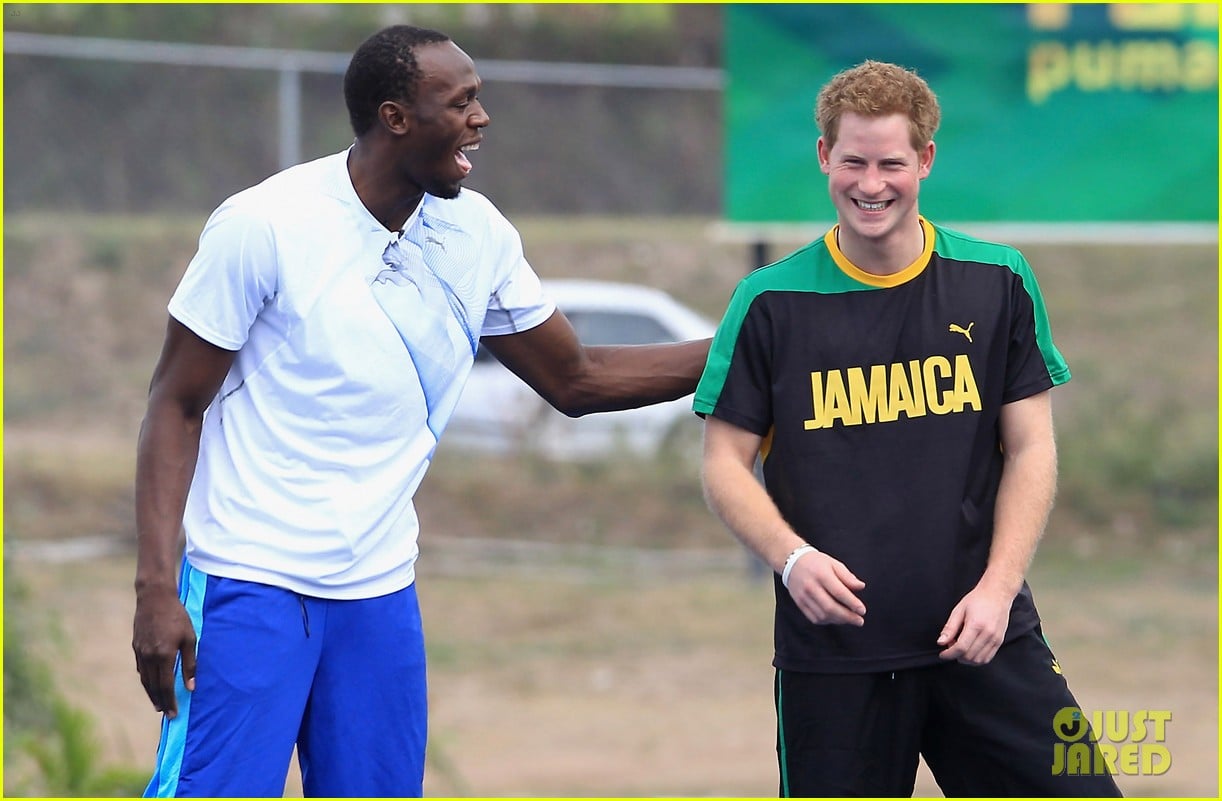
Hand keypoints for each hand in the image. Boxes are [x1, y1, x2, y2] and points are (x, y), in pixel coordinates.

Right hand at [132, 584, 196, 717]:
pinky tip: (151, 683)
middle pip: (153, 686)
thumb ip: (190, 663)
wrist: (154, 598)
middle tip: (166, 713)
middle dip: (160, 701)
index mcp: (164, 655)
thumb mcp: (190, 638)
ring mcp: (140, 652)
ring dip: (151, 693)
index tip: (173, 713)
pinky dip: (146, 679)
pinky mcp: (135, 646)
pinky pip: (141, 668)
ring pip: (144, 679)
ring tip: (158, 703)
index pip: (166, 685)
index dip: (170, 701)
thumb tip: (191, 686)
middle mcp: (149, 657)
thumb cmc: (177, 616)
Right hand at [785, 550, 866, 625]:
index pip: (839, 592)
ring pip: (822, 615)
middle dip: (847, 617)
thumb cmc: (815, 562)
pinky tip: (835, 619)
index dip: (852, 603)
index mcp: (822, 574)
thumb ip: (847, 576)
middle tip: (859, 621)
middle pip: (830, 607)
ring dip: (838, 620)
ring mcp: (804, 597)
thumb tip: (861, 587)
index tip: (862, 610)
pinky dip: (827, 621)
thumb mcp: (833, 563)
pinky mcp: (800, 603)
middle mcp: (811, 587)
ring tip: (849, 620)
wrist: (792, 562)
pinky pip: (814, 618)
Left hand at [936, 581, 1013, 664]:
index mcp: (976, 625)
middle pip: (969, 656)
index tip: (943, 654)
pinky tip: (971, 650)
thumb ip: (950, 628)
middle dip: (956, 655)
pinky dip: (976, 659)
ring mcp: (995, 639)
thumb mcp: (959, 610)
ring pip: (978, 660)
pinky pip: (987, 658)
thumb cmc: (977, 600)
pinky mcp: (1000, 641)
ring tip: (961, 647)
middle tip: (951, 645)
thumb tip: (941, 642)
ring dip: (966, 659)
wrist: (997, 594)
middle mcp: (988, 634)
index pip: (961, 648)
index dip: (949, 654)